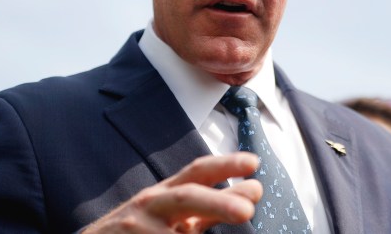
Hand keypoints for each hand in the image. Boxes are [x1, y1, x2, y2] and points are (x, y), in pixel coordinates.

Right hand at [82, 152, 261, 233]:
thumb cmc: (143, 232)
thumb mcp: (174, 217)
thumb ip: (211, 209)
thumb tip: (253, 191)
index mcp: (167, 193)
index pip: (197, 172)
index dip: (225, 165)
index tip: (254, 163)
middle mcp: (151, 205)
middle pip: (186, 197)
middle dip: (217, 203)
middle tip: (248, 211)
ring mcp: (136, 228)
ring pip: (173, 232)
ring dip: (195, 231)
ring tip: (236, 220)